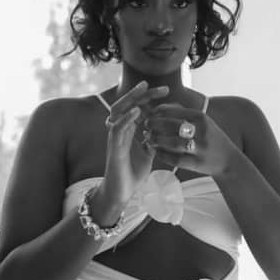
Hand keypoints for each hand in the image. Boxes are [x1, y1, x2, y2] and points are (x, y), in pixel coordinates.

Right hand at [101, 81, 169, 206]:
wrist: (122, 192)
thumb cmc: (132, 172)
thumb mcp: (149, 152)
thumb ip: (154, 139)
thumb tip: (166, 129)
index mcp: (128, 129)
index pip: (137, 106)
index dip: (150, 97)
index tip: (166, 91)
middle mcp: (120, 129)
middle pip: (127, 104)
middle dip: (142, 93)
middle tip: (161, 88)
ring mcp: (115, 137)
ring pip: (118, 111)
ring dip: (131, 99)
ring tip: (144, 90)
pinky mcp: (113, 147)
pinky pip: (117, 128)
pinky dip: (126, 118)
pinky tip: (136, 111)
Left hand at [145, 102, 237, 177]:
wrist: (228, 160)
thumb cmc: (210, 137)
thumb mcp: (202, 122)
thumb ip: (182, 113)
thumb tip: (159, 107)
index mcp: (202, 118)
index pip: (175, 111)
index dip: (159, 112)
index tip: (149, 113)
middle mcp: (202, 131)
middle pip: (172, 126)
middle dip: (155, 125)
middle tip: (145, 125)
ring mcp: (200, 148)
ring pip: (173, 143)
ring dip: (157, 140)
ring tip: (148, 138)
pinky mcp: (197, 163)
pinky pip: (175, 159)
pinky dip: (162, 155)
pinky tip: (155, 152)